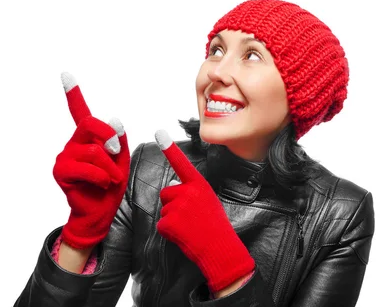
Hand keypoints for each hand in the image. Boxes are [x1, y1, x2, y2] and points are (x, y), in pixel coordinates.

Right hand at [52, 72, 129, 248]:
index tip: (65, 74)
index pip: (79, 111)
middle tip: (116, 152)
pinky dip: (101, 177)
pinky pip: (87, 168)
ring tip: (110, 179)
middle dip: (109, 137)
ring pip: (93, 151)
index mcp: (87, 138)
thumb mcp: (121, 160)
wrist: (99, 212)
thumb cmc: (109, 186)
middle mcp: (73, 143)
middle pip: (90, 124)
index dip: (73, 92)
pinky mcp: (61, 172)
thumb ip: (119, 141)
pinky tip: (102, 185)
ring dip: (109, 167)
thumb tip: (114, 120)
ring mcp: (65, 156)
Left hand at [154, 130, 254, 292]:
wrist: (221, 249)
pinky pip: (161, 225)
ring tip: (190, 228)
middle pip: (166, 193)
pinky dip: (169, 233)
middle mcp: (188, 192)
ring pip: (164, 209)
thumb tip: (173, 189)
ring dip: (172, 219)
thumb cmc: (216, 227)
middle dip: (172, 204)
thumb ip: (192, 192)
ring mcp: (178, 206)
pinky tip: (184, 236)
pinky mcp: (169, 222)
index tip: (159, 132)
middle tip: (190, 218)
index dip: (170, 148)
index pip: (182, 163)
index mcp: (199, 185)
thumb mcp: (209, 201)